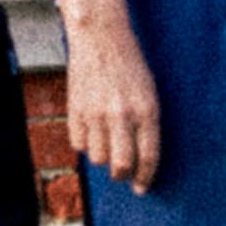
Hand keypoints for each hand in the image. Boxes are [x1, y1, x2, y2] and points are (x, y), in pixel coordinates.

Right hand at [63, 17, 164, 190]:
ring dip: (103, 157)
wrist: (101, 37)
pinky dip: (84, 143)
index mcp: (146, 110)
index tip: (141, 187)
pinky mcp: (76, 110)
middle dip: (122, 176)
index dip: (145, 177)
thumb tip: (140, 160)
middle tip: (122, 175)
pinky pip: (78, 144)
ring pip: (98, 158)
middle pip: (121, 165)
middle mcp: (122, 114)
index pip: (148, 156)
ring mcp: (96, 113)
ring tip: (105, 143)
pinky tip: (90, 130)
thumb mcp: (148, 92)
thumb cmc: (129, 65)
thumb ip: (145, 124)